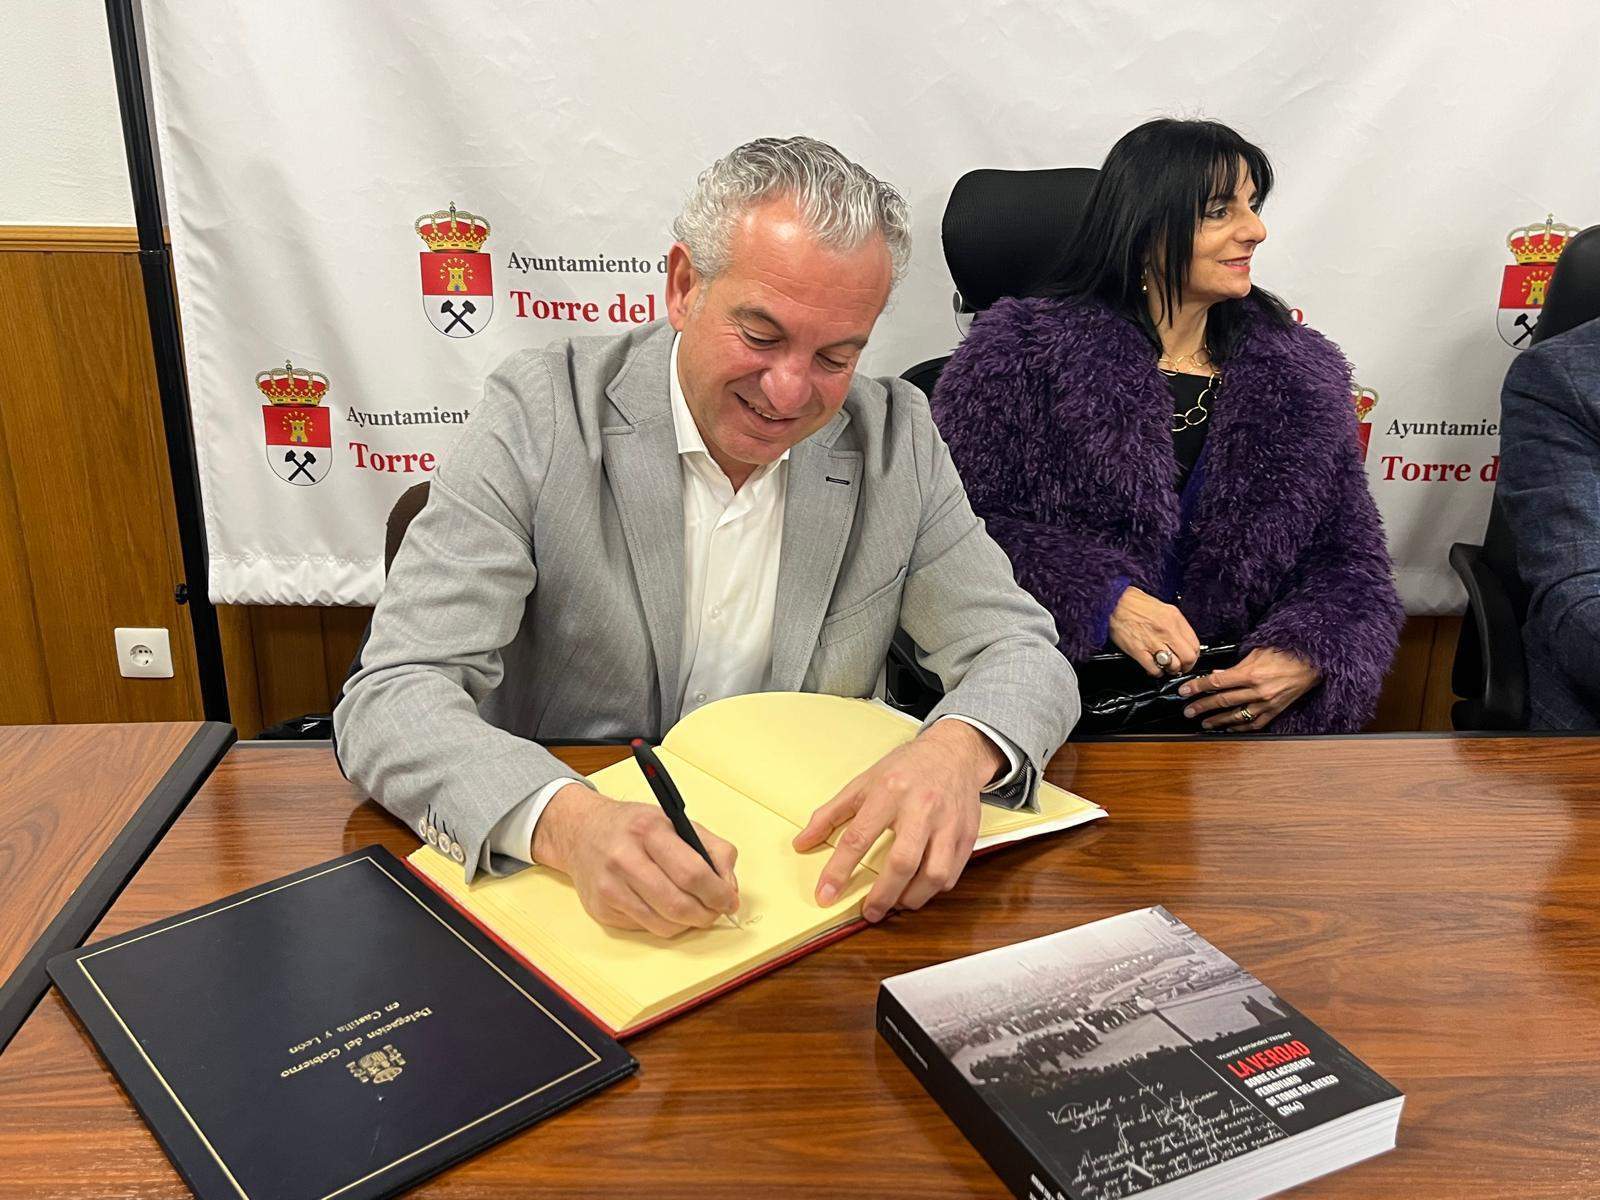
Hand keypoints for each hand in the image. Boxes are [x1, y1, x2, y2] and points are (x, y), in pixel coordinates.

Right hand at [531, 783, 738, 936]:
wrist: (581, 831)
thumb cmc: (634, 827)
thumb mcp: (676, 822)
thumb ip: (712, 849)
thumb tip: (730, 887)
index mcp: (649, 830)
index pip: (693, 873)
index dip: (718, 894)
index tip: (729, 900)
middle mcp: (624, 859)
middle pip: (679, 905)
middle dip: (706, 915)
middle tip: (715, 911)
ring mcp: (610, 887)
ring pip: (664, 925)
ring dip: (687, 924)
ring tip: (692, 910)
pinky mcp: (601, 909)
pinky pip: (645, 928)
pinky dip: (663, 923)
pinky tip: (663, 907)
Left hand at [791, 720, 998, 922]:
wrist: (953, 753)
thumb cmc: (906, 768)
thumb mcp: (863, 782)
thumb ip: (831, 814)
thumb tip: (801, 843)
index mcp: (888, 792)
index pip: (858, 837)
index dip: (839, 871)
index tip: (825, 895)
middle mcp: (920, 807)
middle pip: (902, 861)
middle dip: (882, 895)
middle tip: (868, 913)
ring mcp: (948, 822)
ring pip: (933, 873)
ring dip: (912, 897)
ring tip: (895, 903)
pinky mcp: (967, 833)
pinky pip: (952, 873)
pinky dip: (933, 889)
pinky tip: (918, 888)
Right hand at [1108, 586, 1201, 675]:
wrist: (1114, 603)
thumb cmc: (1135, 604)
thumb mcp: (1164, 608)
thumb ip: (1176, 624)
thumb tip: (1183, 640)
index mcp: (1174, 618)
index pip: (1195, 645)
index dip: (1194, 656)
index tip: (1189, 659)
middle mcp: (1166, 630)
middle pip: (1188, 658)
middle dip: (1186, 666)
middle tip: (1180, 667)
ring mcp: (1152, 641)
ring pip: (1173, 666)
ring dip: (1170, 670)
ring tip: (1165, 667)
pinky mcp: (1138, 651)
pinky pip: (1154, 669)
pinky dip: (1156, 672)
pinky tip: (1153, 668)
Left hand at [1178, 647, 1320, 730]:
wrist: (1311, 663)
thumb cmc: (1285, 653)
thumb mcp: (1256, 653)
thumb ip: (1234, 666)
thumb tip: (1216, 675)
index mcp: (1250, 674)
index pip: (1216, 683)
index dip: (1197, 687)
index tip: (1184, 691)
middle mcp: (1257, 691)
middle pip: (1222, 701)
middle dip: (1202, 706)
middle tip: (1188, 711)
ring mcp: (1266, 703)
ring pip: (1235, 716)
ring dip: (1217, 720)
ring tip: (1204, 722)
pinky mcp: (1275, 711)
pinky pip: (1254, 724)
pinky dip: (1239, 727)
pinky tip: (1228, 727)